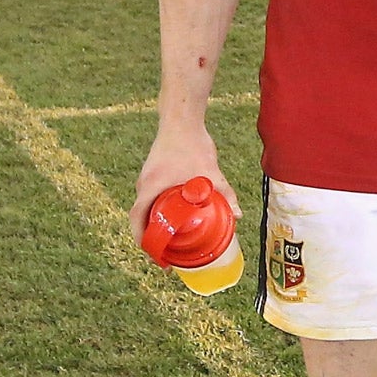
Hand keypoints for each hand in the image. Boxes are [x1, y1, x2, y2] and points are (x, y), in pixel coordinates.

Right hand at [130, 121, 239, 245]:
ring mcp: (146, 179)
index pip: (137, 220)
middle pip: (140, 218)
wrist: (182, 119)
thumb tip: (239, 215)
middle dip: (151, 239)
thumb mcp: (210, 172)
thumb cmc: (191, 143)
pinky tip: (173, 218)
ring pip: (145, 208)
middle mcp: (143, 184)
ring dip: (154, 225)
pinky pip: (150, 199)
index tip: (157, 257)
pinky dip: (157, 212)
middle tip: (168, 255)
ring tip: (171, 241)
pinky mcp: (153, 174)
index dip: (144, 242)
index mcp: (150, 187)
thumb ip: (224, 193)